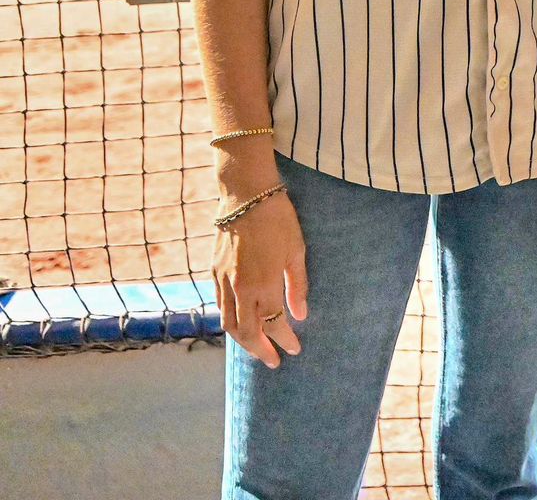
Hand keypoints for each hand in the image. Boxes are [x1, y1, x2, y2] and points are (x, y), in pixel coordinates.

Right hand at [212, 189, 307, 367]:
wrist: (245, 196)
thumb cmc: (278, 220)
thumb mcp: (296, 251)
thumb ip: (297, 286)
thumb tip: (301, 315)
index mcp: (264, 284)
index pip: (274, 325)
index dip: (284, 340)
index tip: (294, 349)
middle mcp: (240, 288)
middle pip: (247, 332)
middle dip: (261, 350)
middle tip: (273, 362)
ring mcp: (224, 281)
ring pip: (228, 323)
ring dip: (243, 340)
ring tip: (257, 348)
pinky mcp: (214, 273)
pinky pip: (220, 306)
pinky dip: (230, 321)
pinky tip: (240, 323)